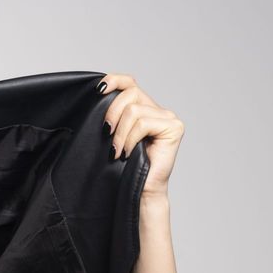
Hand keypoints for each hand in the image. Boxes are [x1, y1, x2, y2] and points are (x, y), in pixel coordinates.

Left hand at [97, 73, 182, 196]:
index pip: (130, 83)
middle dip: (112, 112)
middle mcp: (158, 110)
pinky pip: (143, 123)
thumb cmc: (125, 169)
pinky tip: (127, 153)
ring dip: (120, 133)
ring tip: (117, 151)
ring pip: (134, 110)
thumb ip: (114, 115)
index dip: (114, 80)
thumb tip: (100, 95)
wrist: (140, 192)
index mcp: (144, 109)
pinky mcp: (174, 128)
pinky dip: (130, 139)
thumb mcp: (114, 136)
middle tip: (106, 134)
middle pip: (130, 92)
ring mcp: (168, 118)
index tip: (98, 90)